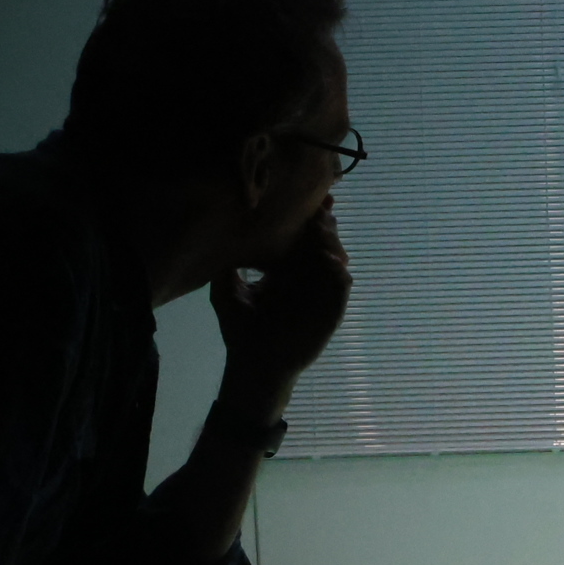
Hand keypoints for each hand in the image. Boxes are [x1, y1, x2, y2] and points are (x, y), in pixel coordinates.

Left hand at [214, 203, 353, 391]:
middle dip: (322, 224)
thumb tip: (221, 233)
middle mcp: (306, 277)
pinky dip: (338, 273)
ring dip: (331, 243)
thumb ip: (225, 264)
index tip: (306, 200)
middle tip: (316, 211)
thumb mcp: (225, 290)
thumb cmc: (241, 329)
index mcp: (284, 269)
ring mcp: (321, 293)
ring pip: (335, 259)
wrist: (253, 364)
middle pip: (322, 242)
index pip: (300, 237)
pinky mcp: (331, 312)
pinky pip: (342, 288)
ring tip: (319, 230)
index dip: (305, 218)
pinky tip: (328, 261)